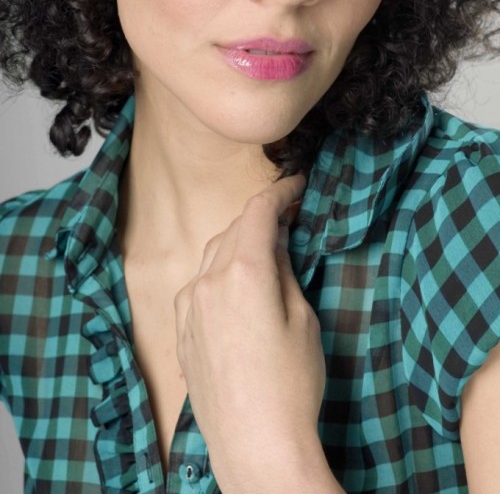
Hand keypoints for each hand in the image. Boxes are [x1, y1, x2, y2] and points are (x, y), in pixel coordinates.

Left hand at [174, 175, 328, 493]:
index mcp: (244, 272)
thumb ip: (283, 271)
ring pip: (213, 254)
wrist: (254, 445)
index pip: (259, 212)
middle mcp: (207, 280)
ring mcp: (188, 305)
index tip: (297, 186)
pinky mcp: (181, 329)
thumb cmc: (290, 385)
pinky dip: (219, 272)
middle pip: (234, 229)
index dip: (281, 193)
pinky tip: (238, 288)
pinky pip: (199, 284)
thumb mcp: (302, 320)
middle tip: (289, 219)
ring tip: (265, 251)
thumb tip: (275, 242)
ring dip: (238, 244)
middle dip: (260, 218)